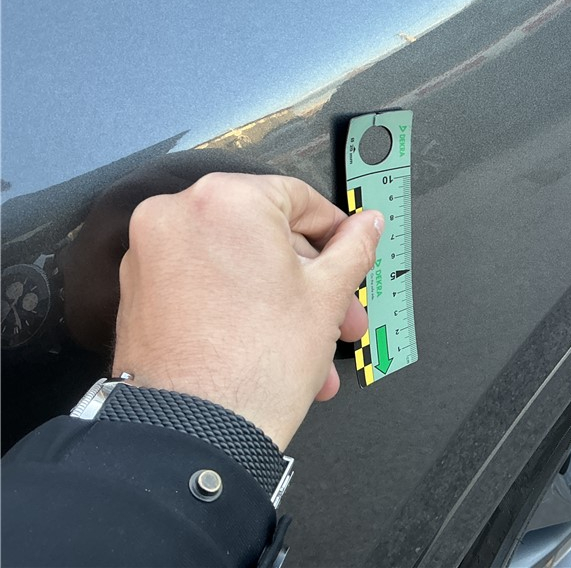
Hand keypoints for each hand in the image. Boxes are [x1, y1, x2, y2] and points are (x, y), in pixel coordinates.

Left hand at [111, 172, 381, 449]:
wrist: (194, 436)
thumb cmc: (253, 367)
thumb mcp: (327, 296)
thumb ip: (353, 248)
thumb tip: (368, 225)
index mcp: (226, 200)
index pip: (299, 198)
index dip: (337, 232)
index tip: (352, 254)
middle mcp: (178, 215)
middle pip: (267, 236)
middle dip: (313, 281)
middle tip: (340, 312)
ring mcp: (151, 255)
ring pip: (238, 266)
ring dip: (282, 303)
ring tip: (313, 346)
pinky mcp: (138, 293)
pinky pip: (207, 287)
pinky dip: (240, 310)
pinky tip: (275, 348)